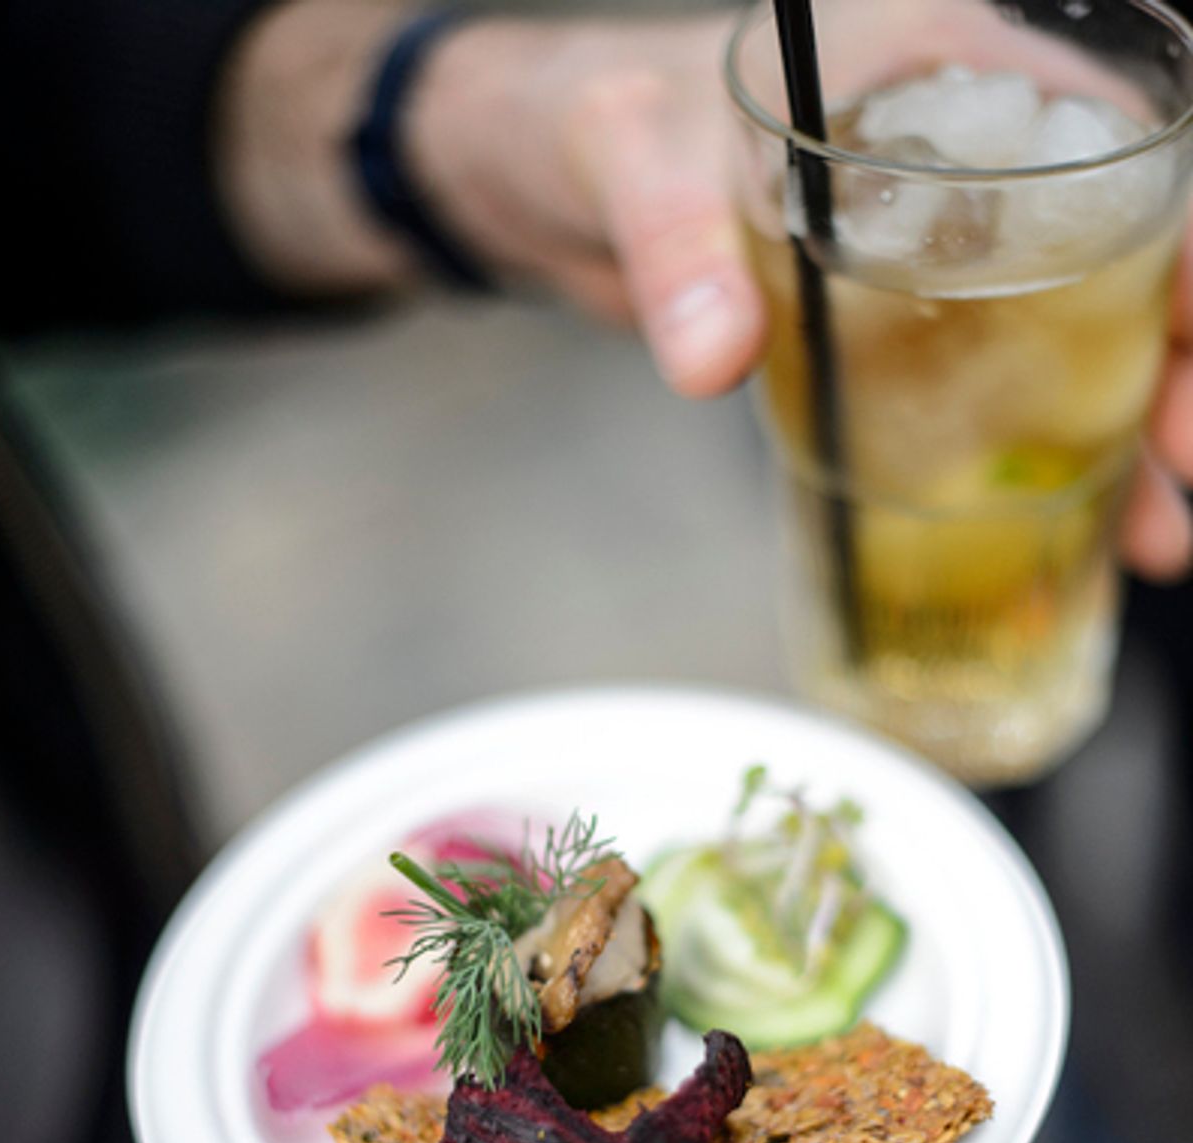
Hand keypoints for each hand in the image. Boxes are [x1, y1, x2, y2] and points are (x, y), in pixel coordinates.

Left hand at [412, 9, 1192, 579]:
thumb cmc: (597, 121)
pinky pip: (1001, 392)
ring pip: (1084, 335)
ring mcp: (949, 251)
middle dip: (1180, 369)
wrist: (549, 179)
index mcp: (946, 66)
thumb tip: (709, 356)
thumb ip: (671, 242)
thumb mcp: (628, 159)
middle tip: (1182, 475)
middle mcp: (974, 157)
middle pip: (1130, 254)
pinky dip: (1043, 463)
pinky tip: (1075, 535)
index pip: (1114, 141)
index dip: (1185, 248)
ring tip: (1151, 541)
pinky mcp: (909, 331)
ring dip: (1130, 439)